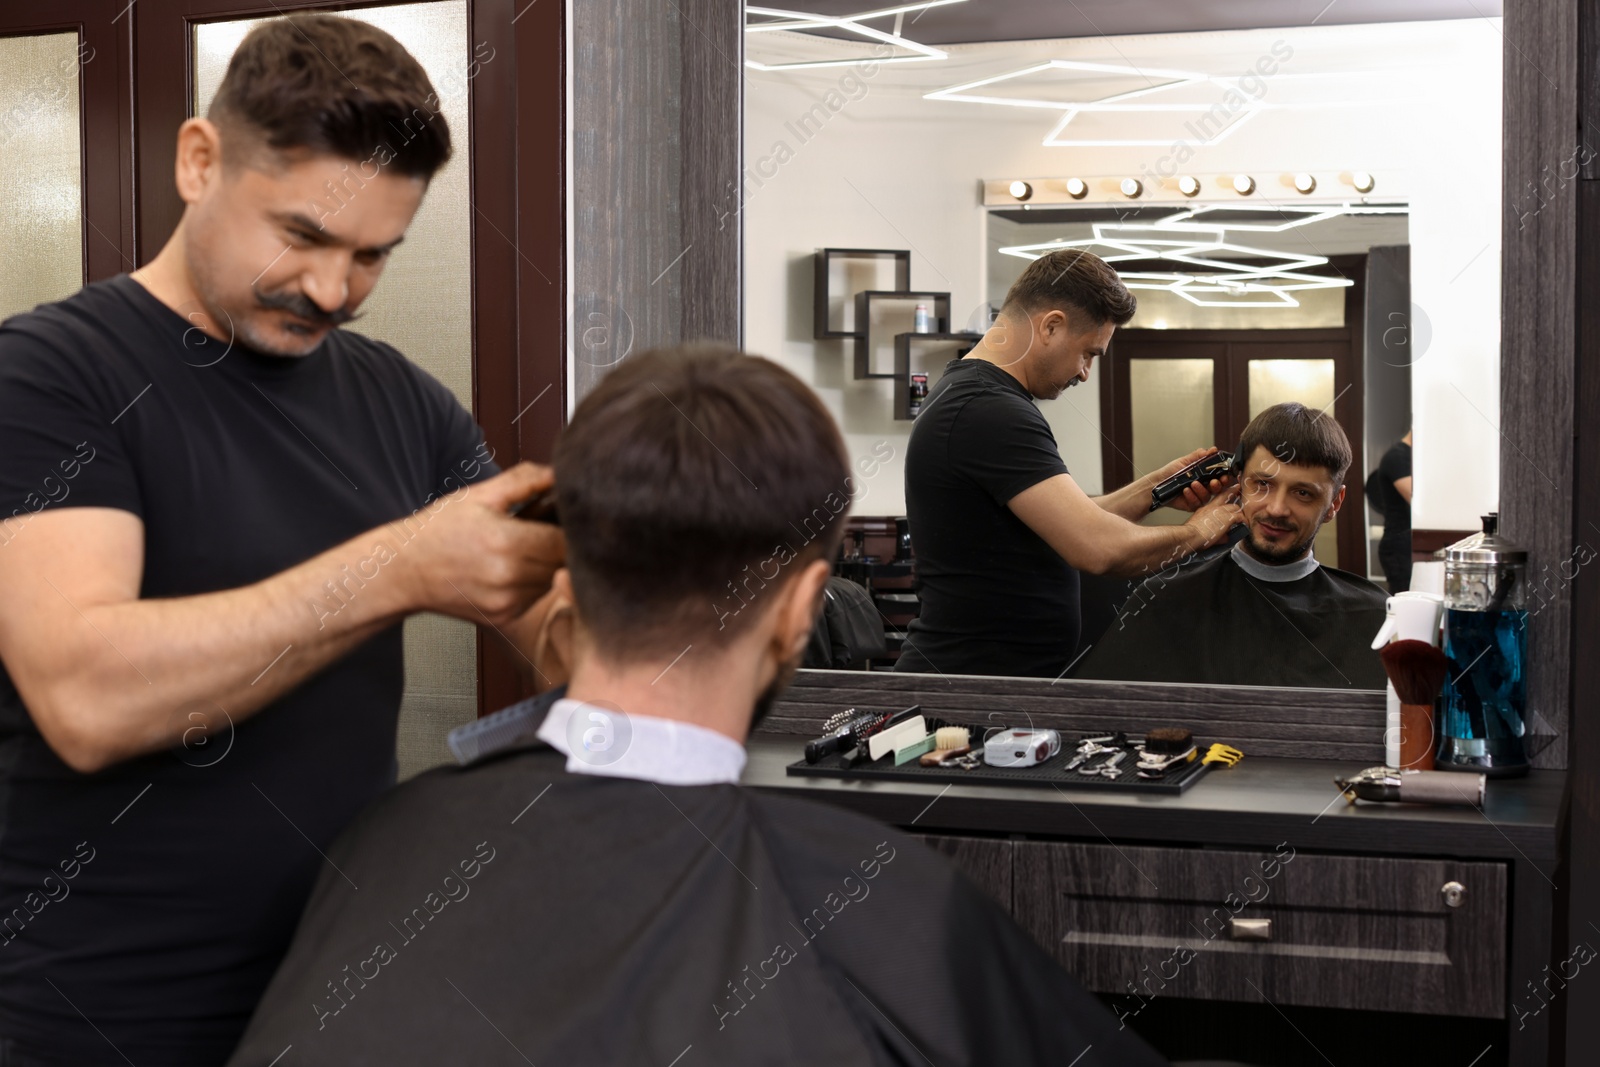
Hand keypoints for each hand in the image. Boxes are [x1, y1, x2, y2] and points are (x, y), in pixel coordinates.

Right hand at [390, 462, 566, 625]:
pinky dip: (534, 581)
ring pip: (553, 580)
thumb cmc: (439, 529)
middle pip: (564, 562)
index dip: (570, 526)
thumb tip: (559, 473)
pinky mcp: (505, 617)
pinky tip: (514, 566)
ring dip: (550, 564)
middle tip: (547, 527)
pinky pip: (537, 596)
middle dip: (561, 544)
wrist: (404, 571)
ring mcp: (507, 602)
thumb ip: (524, 481)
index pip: (565, 539)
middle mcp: (509, 578)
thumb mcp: (479, 495)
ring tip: (527, 546)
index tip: (563, 515)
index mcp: (505, 543)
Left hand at [1154, 446, 1235, 511]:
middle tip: (1214, 482)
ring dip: (1202, 490)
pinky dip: (1192, 496)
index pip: (1220, 478)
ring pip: (1207, 496)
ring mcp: (1198, 497)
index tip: (1224, 475)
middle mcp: (1204, 487)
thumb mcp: (1185, 461)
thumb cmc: (1171, 472)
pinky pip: (1196, 503)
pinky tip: (1186, 490)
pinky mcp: (1191, 505)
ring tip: (1193, 483)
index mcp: (1205, 476)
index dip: (1224, 477)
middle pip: (1218, 489)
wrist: (1158, 482)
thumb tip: (1212, 450)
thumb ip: (1199, 456)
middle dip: (1218, 485)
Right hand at [1184, 486, 1242, 548]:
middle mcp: (1213, 507)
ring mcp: (1221, 511)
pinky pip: (1240, 517)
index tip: (1235, 487)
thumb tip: (1225, 537)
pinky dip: (1243, 521)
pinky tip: (1244, 525)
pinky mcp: (1227, 518)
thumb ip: (1214, 531)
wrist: (1189, 535)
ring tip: (1242, 520)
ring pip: (1236, 508)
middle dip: (1236, 503)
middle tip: (1241, 503)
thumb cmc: (1190, 535)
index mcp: (1205, 508)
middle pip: (1229, 501)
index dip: (1228, 492)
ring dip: (1239, 514)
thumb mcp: (1201, 530)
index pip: (1219, 497)